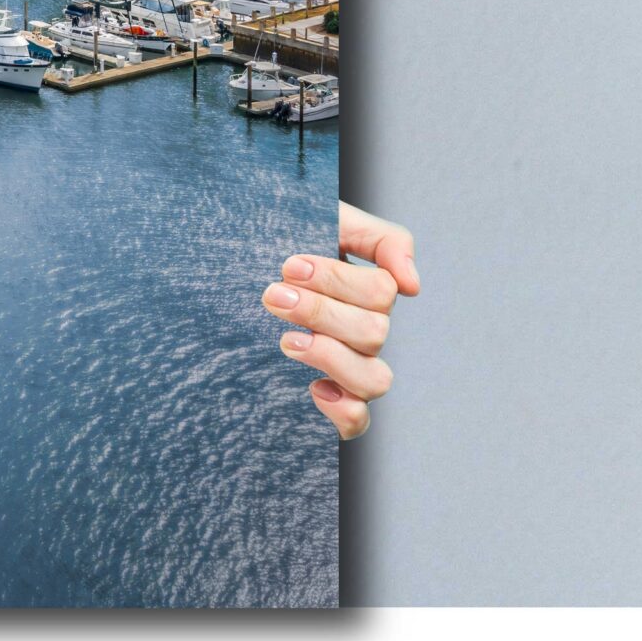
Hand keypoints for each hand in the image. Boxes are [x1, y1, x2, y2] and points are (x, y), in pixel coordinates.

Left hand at [263, 201, 418, 439]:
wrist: (228, 263)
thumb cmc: (281, 238)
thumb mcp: (329, 220)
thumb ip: (382, 239)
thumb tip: (413, 285)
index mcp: (367, 291)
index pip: (380, 293)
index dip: (337, 281)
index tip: (288, 266)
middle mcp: (364, 330)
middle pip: (373, 333)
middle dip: (320, 312)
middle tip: (272, 295)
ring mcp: (348, 366)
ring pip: (374, 380)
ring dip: (331, 357)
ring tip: (286, 340)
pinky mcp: (329, 396)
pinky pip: (357, 421)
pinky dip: (344, 411)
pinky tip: (314, 388)